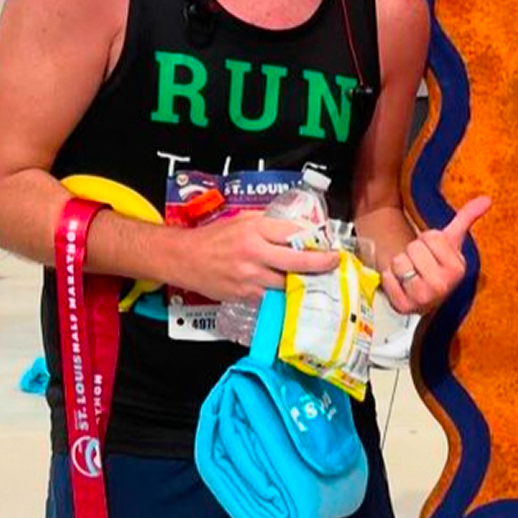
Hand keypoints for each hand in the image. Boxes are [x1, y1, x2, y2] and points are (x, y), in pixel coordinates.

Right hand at [172, 212, 339, 304]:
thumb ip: (270, 224)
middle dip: (320, 264)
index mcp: (255, 230)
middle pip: (297, 262)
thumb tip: (298, 228)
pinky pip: (273, 296)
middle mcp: (254, 254)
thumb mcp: (243, 220)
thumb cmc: (213, 237)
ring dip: (304, 282)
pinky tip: (294, 291)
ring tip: (318, 279)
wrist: (183, 259)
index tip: (328, 242)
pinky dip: (284, 294)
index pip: (294, 234)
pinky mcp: (245, 296)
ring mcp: (250, 278)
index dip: (315, 239)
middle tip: (333, 263)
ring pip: (287, 283)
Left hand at [380, 195, 488, 315]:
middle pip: (413, 249)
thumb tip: (487, 199)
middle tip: (421, 263)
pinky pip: (386, 278)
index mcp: (457, 269)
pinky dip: (389, 278)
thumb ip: (467, 218)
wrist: (426, 293)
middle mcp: (442, 286)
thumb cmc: (438, 263)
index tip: (433, 251)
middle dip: (413, 252)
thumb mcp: (452, 241)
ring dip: (400, 265)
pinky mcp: (402, 307)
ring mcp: (422, 299)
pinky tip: (400, 284)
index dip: (427, 240)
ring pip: (399, 262)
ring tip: (411, 273)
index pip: (430, 237)